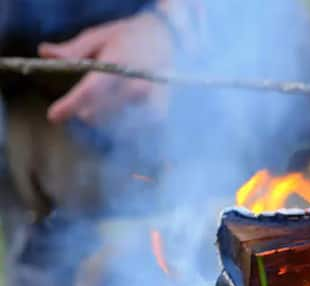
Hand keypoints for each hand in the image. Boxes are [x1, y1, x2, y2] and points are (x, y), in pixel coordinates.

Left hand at [38, 11, 172, 124]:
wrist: (166, 40)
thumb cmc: (129, 37)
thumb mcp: (99, 37)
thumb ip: (73, 50)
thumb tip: (44, 52)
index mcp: (118, 63)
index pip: (90, 91)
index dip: (70, 106)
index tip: (54, 116)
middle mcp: (136, 84)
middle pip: (100, 112)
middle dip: (86, 110)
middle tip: (85, 102)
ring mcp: (150, 99)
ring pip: (114, 121)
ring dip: (105, 116)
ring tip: (107, 102)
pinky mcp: (159, 110)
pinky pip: (133, 126)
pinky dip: (123, 122)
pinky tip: (123, 110)